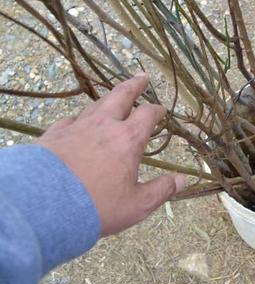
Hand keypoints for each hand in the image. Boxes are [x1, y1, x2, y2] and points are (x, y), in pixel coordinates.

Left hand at [36, 74, 185, 236]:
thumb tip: (182, 181)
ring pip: (95, 104)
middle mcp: (104, 125)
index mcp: (128, 139)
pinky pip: (70, 119)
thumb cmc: (97, 206)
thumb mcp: (137, 205)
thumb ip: (161, 191)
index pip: (148, 115)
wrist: (44, 205)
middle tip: (142, 77)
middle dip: (134, 85)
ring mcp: (76, 127)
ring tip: (112, 97)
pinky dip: (79, 118)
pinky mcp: (53, 134)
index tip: (161, 110)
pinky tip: (77, 122)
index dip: (157, 111)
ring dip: (107, 99)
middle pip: (121, 96)